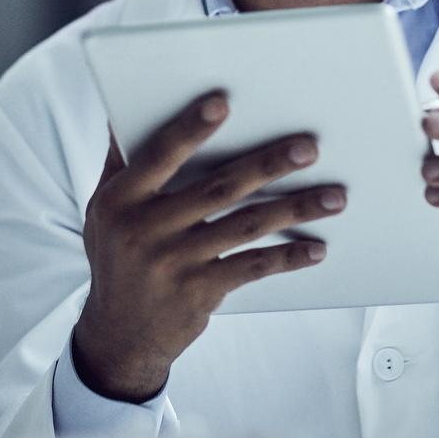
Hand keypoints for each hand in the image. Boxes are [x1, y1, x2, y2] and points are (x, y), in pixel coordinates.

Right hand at [73, 92, 345, 401]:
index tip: (221, 103)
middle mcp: (146, 229)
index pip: (159, 156)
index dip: (190, 129)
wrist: (119, 334)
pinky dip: (286, 258)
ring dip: (293, 209)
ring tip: (334, 197)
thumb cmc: (116, 257)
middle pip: (217, 189)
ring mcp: (175, 263)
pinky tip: (316, 248)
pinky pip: (251, 267)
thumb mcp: (104, 210)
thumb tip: (122, 114)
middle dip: (267, 165)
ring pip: (244, 226)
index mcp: (121, 200)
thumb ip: (120, 164)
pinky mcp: (200, 291)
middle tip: (307, 148)